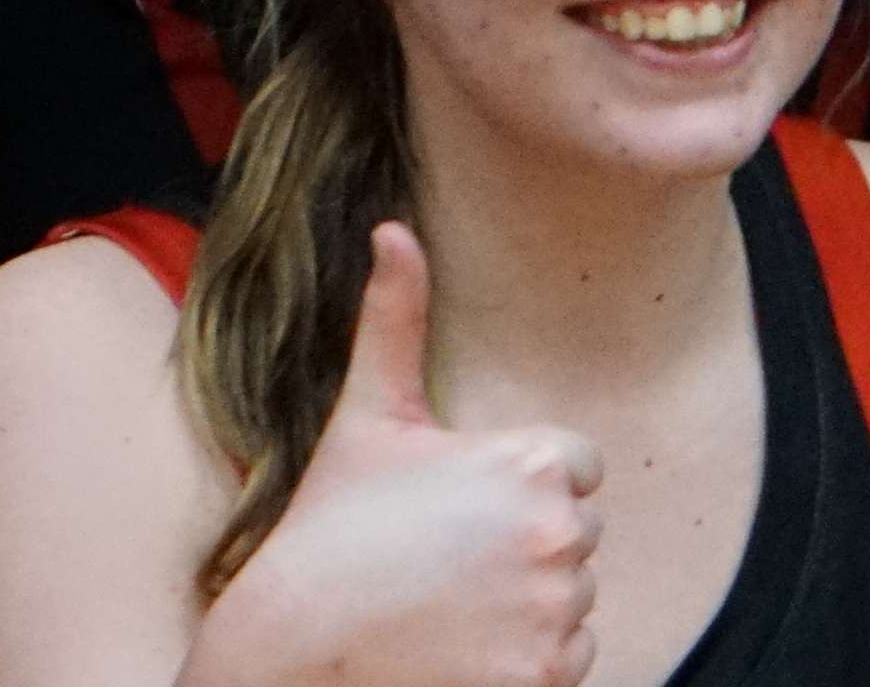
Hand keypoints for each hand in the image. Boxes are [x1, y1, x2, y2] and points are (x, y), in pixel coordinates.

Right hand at [209, 221, 603, 686]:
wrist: (291, 652)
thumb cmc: (330, 530)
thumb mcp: (368, 420)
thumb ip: (395, 319)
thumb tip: (392, 228)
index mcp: (532, 464)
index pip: (575, 469)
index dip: (516, 487)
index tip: (458, 510)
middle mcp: (558, 535)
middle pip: (578, 536)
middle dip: (525, 547)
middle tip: (445, 563)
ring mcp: (555, 613)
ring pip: (574, 600)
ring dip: (529, 608)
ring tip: (450, 608)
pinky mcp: (546, 679)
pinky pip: (573, 659)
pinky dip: (529, 663)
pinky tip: (464, 652)